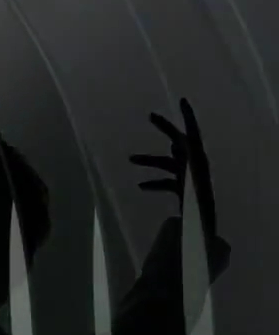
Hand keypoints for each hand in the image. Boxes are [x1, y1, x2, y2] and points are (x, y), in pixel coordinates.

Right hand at [130, 99, 217, 240]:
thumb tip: (173, 167)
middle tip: (151, 117)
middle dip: (165, 129)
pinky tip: (141, 187)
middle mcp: (194, 166)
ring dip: (149, 161)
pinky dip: (154, 181)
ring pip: (167, 162)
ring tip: (130, 159)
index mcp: (196, 164)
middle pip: (178, 142)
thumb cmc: (197, 214)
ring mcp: (188, 177)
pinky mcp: (184, 189)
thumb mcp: (188, 194)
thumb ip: (180, 179)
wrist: (205, 232)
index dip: (188, 118)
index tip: (181, 102)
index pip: (192, 136)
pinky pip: (167, 180)